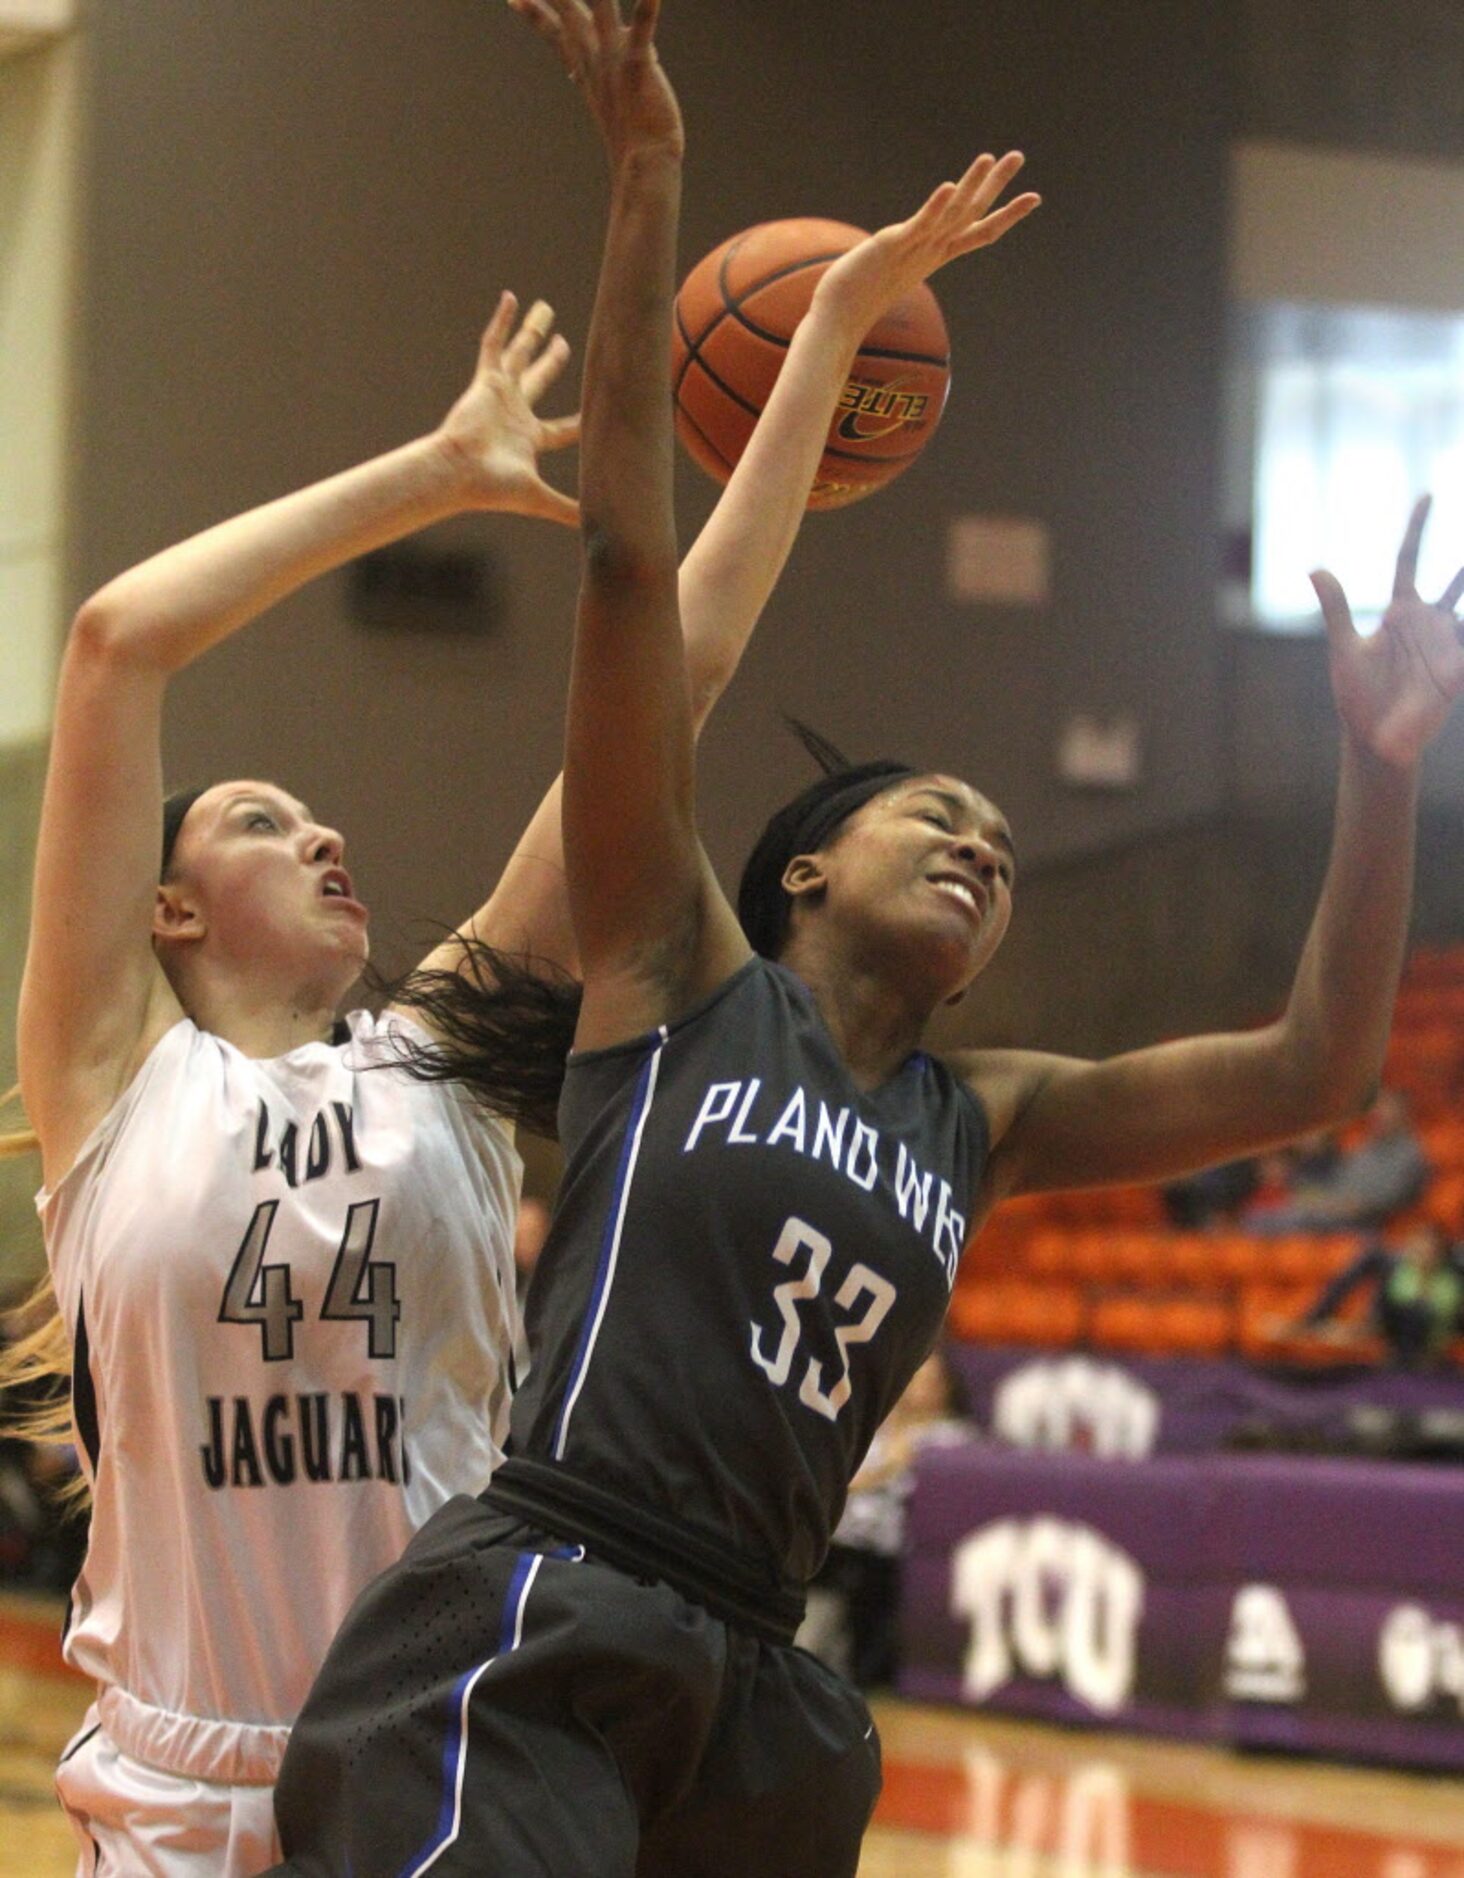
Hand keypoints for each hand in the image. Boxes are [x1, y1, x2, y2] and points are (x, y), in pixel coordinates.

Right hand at [436, 292, 579, 524]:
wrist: (456, 475)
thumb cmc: (493, 488)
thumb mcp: (540, 499)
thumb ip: (569, 512)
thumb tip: (604, 534)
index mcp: (529, 439)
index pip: (564, 428)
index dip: (584, 420)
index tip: (602, 405)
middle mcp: (515, 412)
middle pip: (539, 380)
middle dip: (552, 361)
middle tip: (564, 342)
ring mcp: (499, 394)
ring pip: (519, 354)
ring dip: (531, 331)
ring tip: (543, 308)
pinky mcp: (485, 382)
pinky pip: (494, 344)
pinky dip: (501, 321)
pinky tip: (510, 298)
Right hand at [509, 0, 682, 163]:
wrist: (645, 168)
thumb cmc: (634, 141)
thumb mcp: (613, 99)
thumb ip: (610, 69)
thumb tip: (608, 53)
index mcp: (587, 70)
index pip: (556, 35)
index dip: (535, 15)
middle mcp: (596, 62)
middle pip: (569, 14)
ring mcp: (615, 64)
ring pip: (599, 11)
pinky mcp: (638, 68)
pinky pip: (642, 31)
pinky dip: (647, 8)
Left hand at [813, 152, 1040, 333]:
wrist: (837, 320)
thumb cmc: (858, 296)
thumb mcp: (891, 269)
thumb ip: (904, 255)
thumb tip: (906, 249)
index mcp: (934, 255)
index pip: (979, 233)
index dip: (1008, 215)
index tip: (1034, 197)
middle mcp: (930, 252)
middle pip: (972, 215)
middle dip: (997, 185)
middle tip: (1018, 155)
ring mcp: (914, 250)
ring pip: (951, 216)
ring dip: (971, 186)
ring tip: (989, 157)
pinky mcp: (891, 247)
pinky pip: (919, 225)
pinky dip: (935, 206)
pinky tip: (949, 185)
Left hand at [1313, 496, 1463, 765]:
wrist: (1375, 739)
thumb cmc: (1356, 695)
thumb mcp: (1345, 649)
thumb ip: (1337, 607)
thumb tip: (1315, 567)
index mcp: (1398, 611)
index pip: (1408, 559)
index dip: (1418, 527)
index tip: (1428, 494)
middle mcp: (1426, 622)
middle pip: (1454, 580)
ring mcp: (1447, 644)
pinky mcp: (1459, 668)